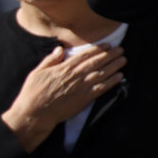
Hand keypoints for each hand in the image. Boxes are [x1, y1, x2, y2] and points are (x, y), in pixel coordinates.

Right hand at [1, 45, 126, 151]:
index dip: (98, 49)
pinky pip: (102, 88)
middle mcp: (76, 76)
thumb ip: (50, 60)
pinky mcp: (85, 99)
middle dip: (110, 55)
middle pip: (97, 62)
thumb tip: (59, 49)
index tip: (108, 45)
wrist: (36, 113)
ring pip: (102, 73)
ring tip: (123, 60)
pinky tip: (120, 77)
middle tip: (121, 49)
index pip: (85, 55)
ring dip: (114, 66)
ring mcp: (82, 87)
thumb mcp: (38, 72)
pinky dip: (112, 82)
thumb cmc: (33, 92)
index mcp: (65, 68)